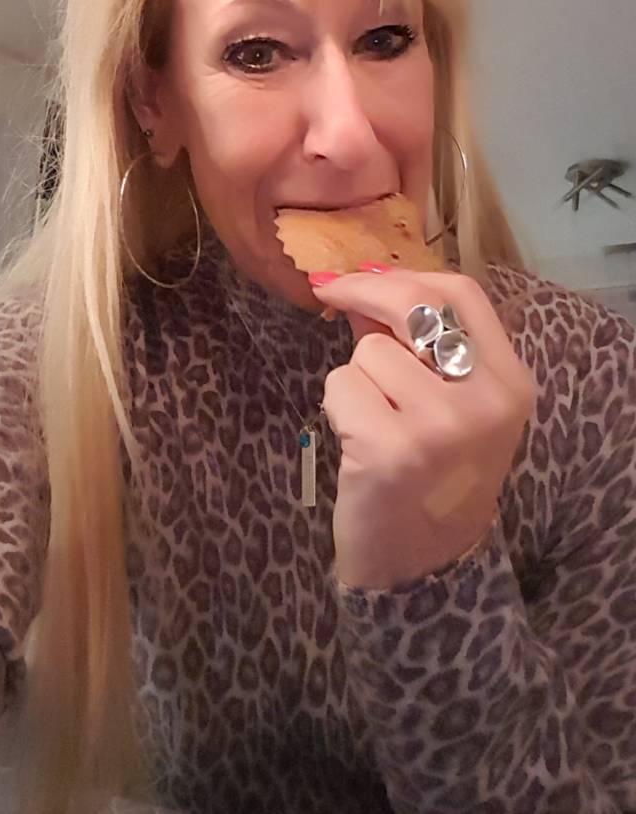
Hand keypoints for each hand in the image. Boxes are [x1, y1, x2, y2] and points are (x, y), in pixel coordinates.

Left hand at [313, 267, 535, 590]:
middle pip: (415, 305)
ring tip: (375, 421)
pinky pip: (341, 386)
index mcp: (510, 383)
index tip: (363, 276)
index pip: (462, 293)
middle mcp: (485, 401)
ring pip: (368, 351)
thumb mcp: (449, 405)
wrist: (420, 567)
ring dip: (356, 377)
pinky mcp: (390, 450)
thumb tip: (361, 286)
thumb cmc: (430, 475)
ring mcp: (440, 426)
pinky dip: (337, 408)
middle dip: (362, 291)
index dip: (405, 276)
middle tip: (331, 293)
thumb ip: (417, 346)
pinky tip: (358, 443)